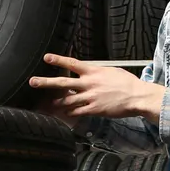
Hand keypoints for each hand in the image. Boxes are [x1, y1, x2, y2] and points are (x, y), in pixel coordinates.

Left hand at [29, 54, 164, 122]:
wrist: (137, 96)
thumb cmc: (127, 82)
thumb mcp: (111, 71)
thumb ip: (97, 72)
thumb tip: (88, 71)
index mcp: (93, 71)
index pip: (72, 64)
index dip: (58, 60)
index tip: (46, 57)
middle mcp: (89, 83)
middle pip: (63, 82)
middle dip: (46, 82)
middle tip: (33, 81)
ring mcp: (90, 97)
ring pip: (67, 100)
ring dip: (57, 102)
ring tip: (49, 103)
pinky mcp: (94, 109)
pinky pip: (77, 111)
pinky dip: (70, 112)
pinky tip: (66, 113)